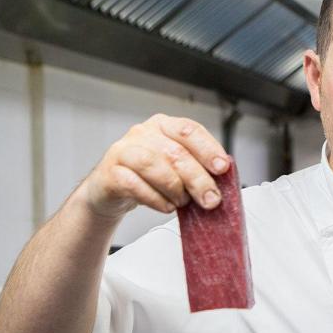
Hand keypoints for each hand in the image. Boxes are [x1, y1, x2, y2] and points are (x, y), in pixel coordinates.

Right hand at [80, 113, 229, 219]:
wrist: (110, 191)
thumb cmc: (149, 177)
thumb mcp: (174, 167)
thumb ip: (195, 167)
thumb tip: (222, 183)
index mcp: (163, 126)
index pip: (189, 130)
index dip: (208, 148)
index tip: (222, 168)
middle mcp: (142, 133)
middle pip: (175, 152)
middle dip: (198, 179)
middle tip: (211, 199)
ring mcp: (123, 151)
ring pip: (154, 165)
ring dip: (175, 189)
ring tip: (183, 202)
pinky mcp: (110, 172)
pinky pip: (135, 185)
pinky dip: (156, 199)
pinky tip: (167, 206)